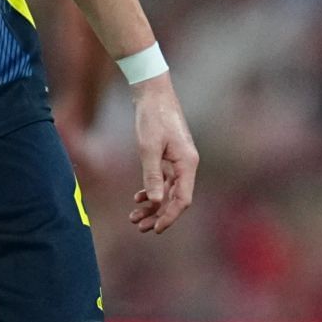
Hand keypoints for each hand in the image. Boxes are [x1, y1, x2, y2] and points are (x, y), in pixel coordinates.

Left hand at [126, 77, 196, 233]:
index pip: (182, 199)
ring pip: (168, 190)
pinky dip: (152, 190)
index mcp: (187, 163)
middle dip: (159, 215)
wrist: (152, 92)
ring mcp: (179, 160)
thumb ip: (153, 175)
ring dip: (153, 205)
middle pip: (176, 198)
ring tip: (134, 217)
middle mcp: (187, 164)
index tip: (155, 229)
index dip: (169, 216)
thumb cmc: (152, 116)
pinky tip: (138, 197)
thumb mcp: (149, 147)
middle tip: (140, 227)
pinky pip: (164, 180)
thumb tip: (156, 202)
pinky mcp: (170, 155)